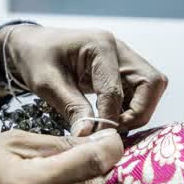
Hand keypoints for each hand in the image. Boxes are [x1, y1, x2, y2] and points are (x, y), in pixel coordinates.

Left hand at [0, 26, 167, 135]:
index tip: (95, 137)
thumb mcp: (47, 83)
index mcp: (100, 46)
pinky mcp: (122, 71)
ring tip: (109, 126)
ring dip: (136, 112)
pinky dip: (130, 109)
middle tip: (112, 130)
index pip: (117, 90)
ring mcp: (124, 60)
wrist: (32, 47)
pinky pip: (140, 93)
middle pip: (151, 84)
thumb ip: (71, 107)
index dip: (110, 118)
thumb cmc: (36, 58)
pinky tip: (109, 119)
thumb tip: (89, 135)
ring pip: (150, 89)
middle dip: (138, 113)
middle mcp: (119, 50)